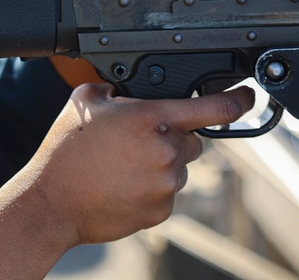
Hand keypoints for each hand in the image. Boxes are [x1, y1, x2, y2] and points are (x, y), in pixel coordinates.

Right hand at [0, 84, 252, 278]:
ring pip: (177, 168)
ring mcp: (166, 184)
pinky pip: (166, 194)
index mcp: (152, 118)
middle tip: (134, 142)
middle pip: (191, 140)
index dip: (237, 100)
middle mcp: (166, 151)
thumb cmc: (64, 151)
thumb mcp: (84, 101)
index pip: (214, 107)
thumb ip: (114, 88)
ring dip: (157, 165)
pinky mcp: (161, 211)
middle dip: (170, 138)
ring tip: (119, 167)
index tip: (247, 98)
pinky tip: (120, 185)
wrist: (51, 202)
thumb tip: (124, 88)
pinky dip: (149, 189)